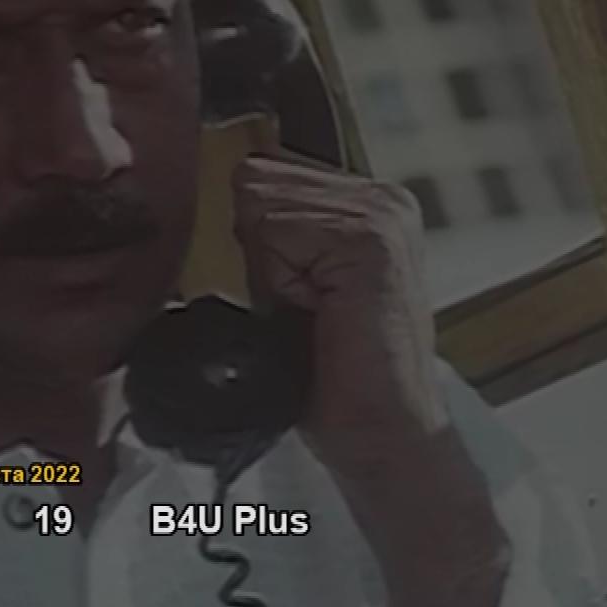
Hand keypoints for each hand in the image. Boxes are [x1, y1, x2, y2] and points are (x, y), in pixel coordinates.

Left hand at [231, 152, 507, 606]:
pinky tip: (320, 312)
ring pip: (262, 203)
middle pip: (259, 181)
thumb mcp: (299, 285)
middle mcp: (384, 197)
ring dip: (271, 268)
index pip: (266, 174)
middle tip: (307, 307)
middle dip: (262, 250)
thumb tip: (222, 205)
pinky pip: (276, 230)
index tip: (297, 294)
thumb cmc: (337, 375)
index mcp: (369, 202)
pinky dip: (280, 279)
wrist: (385, 432)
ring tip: (315, 312)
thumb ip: (275, 236)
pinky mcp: (371, 240)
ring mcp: (383, 213)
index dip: (258, 239)